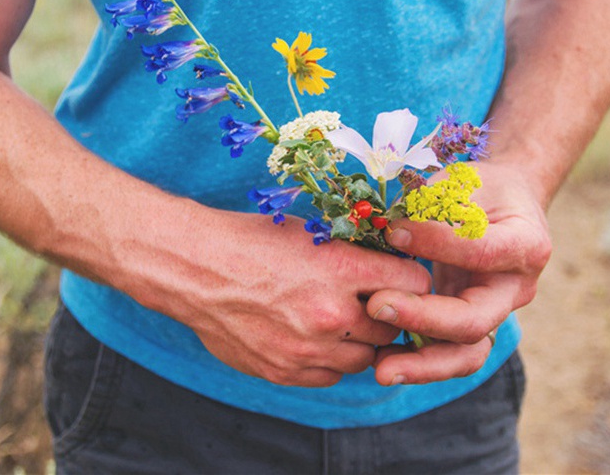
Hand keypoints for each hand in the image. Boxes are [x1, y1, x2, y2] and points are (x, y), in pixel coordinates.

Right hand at [158, 206, 432, 387]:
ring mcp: (308, 349)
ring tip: (338, 322)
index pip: (414, 282)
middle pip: (393, 326)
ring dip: (359, 342)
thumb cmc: (249, 242)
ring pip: (365, 359)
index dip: (410, 278)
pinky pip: (330, 376)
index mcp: (341, 270)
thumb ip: (351, 256)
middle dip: (386, 313)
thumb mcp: (307, 232)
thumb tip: (385, 269)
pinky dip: (329, 361)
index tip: (402, 277)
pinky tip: (313, 339)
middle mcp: (331, 314)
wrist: (195, 269)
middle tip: (369, 301)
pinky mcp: (286, 371)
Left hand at [366, 161, 551, 384]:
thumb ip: (434, 203)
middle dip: (423, 319)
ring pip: (467, 354)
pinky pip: (448, 354)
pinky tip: (379, 361)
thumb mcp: (462, 183)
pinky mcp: (471, 327)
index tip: (393, 231)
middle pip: (474, 321)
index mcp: (524, 245)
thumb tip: (389, 225)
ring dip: (422, 364)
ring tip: (380, 369)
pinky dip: (416, 361)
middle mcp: (515, 289)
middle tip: (375, 306)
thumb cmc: (480, 190)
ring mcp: (494, 313)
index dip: (437, 242)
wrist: (502, 208)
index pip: (481, 252)